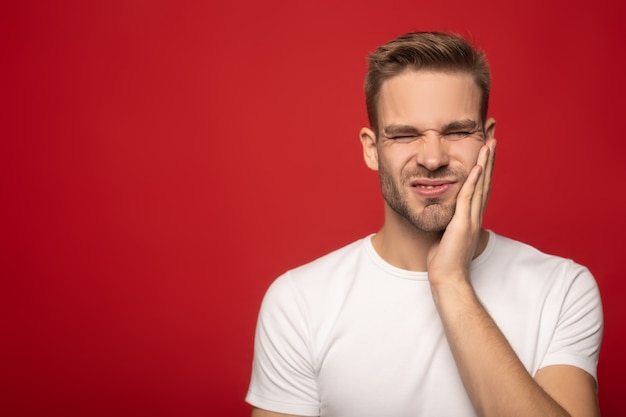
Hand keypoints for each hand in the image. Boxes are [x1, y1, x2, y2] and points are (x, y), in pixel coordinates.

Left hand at [427, 138, 496, 286]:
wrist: (447, 278)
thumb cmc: (444, 261)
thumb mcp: (445, 236)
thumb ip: (448, 222)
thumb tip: (442, 213)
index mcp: (471, 218)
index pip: (480, 188)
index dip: (484, 170)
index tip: (485, 152)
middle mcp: (475, 216)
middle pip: (485, 182)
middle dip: (489, 160)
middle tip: (493, 140)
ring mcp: (471, 220)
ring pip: (481, 186)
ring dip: (485, 164)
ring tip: (489, 145)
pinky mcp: (463, 225)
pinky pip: (469, 199)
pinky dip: (473, 182)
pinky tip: (476, 167)